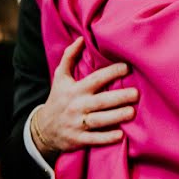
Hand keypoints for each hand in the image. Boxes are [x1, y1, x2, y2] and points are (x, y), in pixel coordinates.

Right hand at [31, 37, 138, 160]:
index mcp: (75, 90)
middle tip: (136, 93)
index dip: (111, 73)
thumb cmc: (58, 99)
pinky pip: (95, 139)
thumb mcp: (60, 78)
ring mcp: (77, 124)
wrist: (42, 129)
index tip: (127, 68)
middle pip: (101, 101)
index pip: (96, 79)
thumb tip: (81, 38)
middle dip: (120, 97)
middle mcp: (77, 106)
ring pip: (100, 120)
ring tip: (132, 112)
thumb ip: (69, 57)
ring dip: (117, 116)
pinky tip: (121, 135)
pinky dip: (107, 138)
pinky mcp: (78, 140)